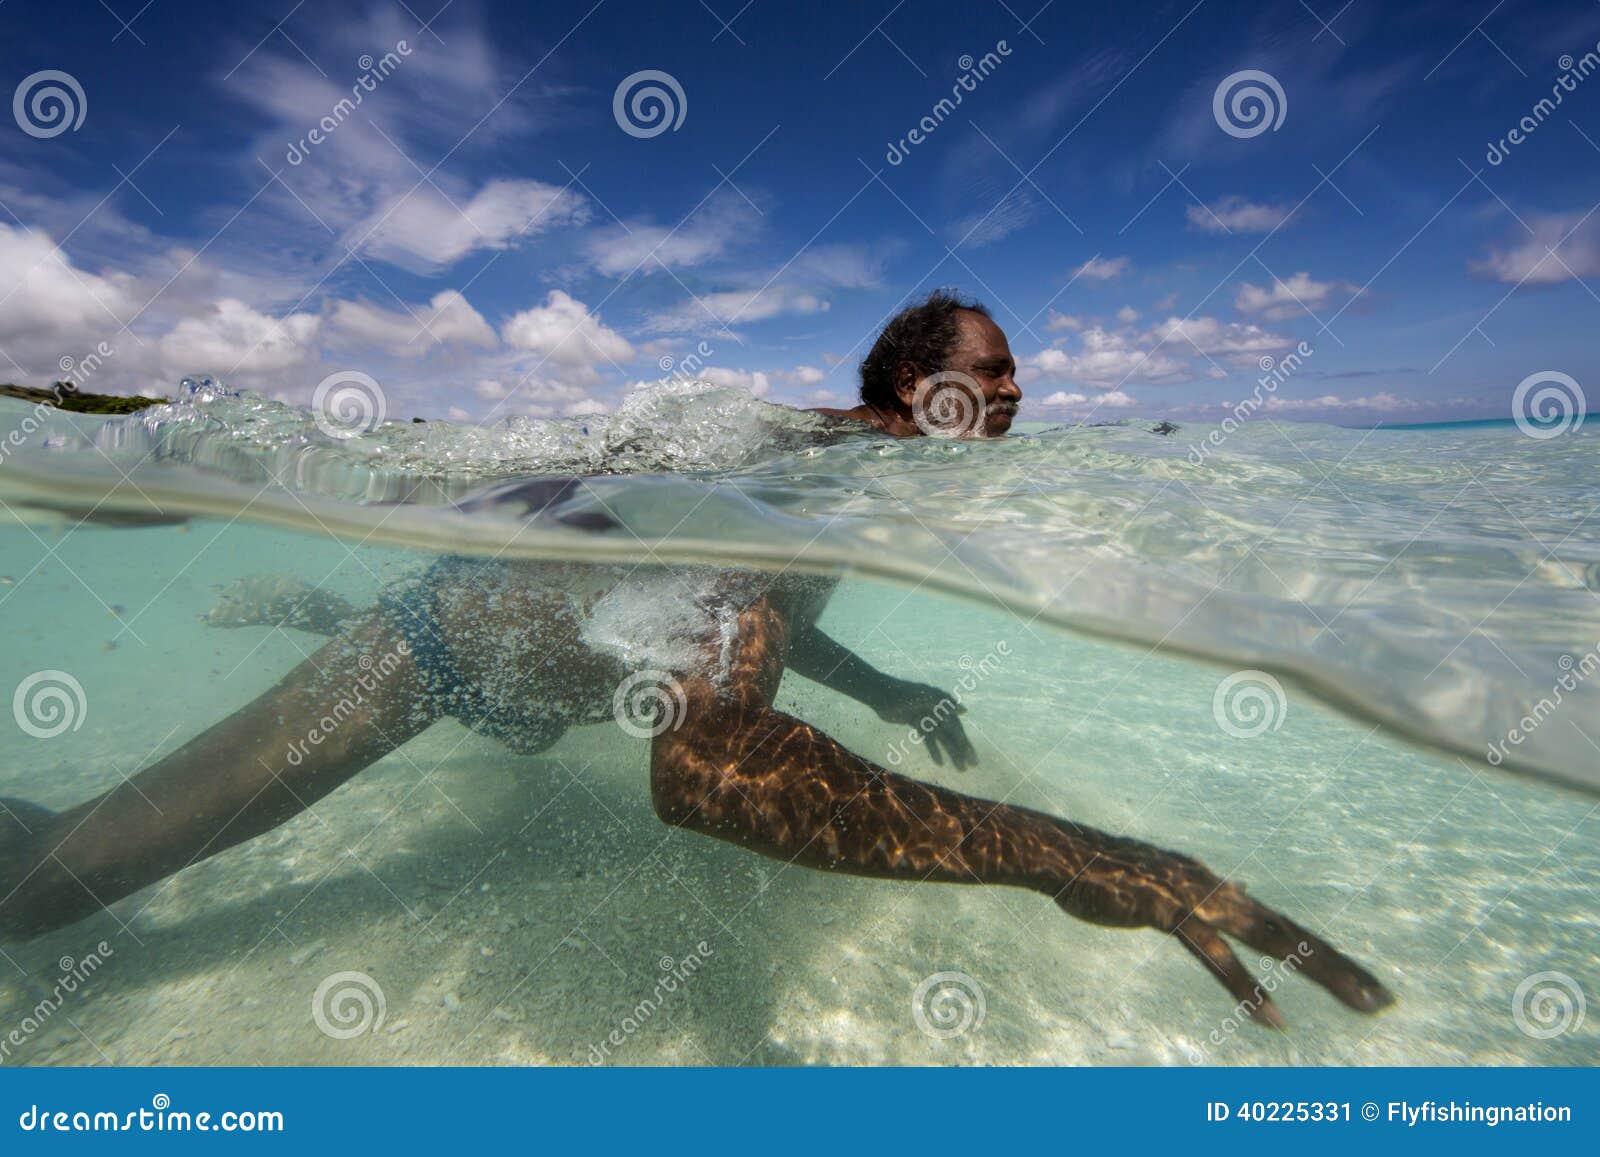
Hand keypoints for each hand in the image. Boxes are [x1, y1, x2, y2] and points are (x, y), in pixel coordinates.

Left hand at [874, 680, 977, 769]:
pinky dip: (934, 749)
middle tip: (970, 766)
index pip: (957, 728)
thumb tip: (965, 711)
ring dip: (950, 753)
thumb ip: (944, 702)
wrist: (879, 693)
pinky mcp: (916, 721)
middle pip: (952, 734)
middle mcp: (937, 711)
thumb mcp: (924, 696)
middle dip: (961, 750)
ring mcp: (926, 717)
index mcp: (941, 704)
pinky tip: (940, 762)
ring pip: (942, 738)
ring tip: (959, 768)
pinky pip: (928, 738)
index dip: (965, 743)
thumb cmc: (902, 693)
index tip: (972, 758)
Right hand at [1053, 826, 1393, 1026]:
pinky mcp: (1172, 914)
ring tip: (1361, 1003)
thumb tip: (1236, 895)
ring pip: (1272, 940)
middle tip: (1388, 1001)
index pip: (1282, 927)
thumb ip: (1203, 899)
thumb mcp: (1165, 890)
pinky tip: (1278, 1020)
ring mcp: (1198, 901)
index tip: (1362, 983)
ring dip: (1322, 974)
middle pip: (1291, 934)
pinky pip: (1218, 958)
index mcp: (1218, 890)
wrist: (1063, 855)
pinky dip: (1249, 991)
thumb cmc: (1106, 876)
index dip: (1323, 955)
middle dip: (1342, 968)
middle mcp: (1218, 891)